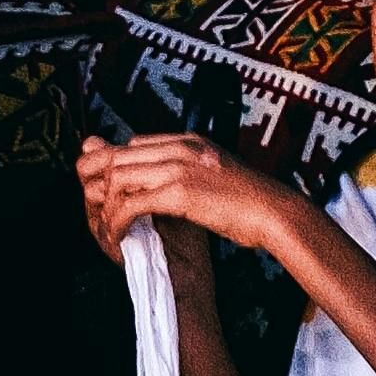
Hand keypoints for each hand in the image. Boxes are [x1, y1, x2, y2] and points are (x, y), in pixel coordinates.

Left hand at [80, 132, 289, 260]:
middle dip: (101, 182)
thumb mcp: (217, 173)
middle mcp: (179, 148)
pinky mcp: (179, 193)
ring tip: (108, 224)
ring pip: (118, 176)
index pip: (135, 144)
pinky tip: (118, 234)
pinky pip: (131, 203)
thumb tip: (172, 181)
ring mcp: (178, 168)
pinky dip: (117, 220)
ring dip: (106, 203)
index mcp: (189, 141)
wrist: (276, 213)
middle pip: (118, 155)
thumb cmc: (253, 201)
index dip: (119, 167)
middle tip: (99, 208)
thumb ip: (192, 169)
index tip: (116, 192)